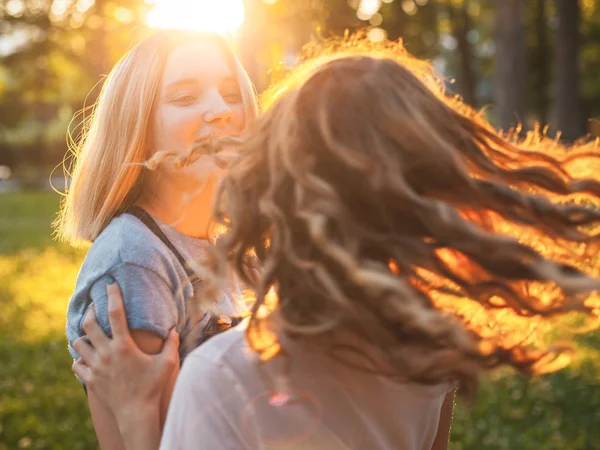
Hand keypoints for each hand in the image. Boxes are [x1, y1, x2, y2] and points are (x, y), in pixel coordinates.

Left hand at [72, 282, 179, 422]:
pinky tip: (87, 356)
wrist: (136, 412)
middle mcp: (106, 353)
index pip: (116, 313)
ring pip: (78, 343)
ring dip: (83, 336)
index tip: (110, 284)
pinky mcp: (90, 379)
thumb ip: (171, 344)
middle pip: (89, 325)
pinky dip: (80, 358)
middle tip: (95, 307)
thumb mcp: (166, 363)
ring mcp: (95, 367)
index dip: (113, 295)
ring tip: (90, 333)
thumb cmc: (152, 386)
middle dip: (90, 312)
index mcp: (124, 345)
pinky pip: (76, 364)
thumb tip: (174, 329)